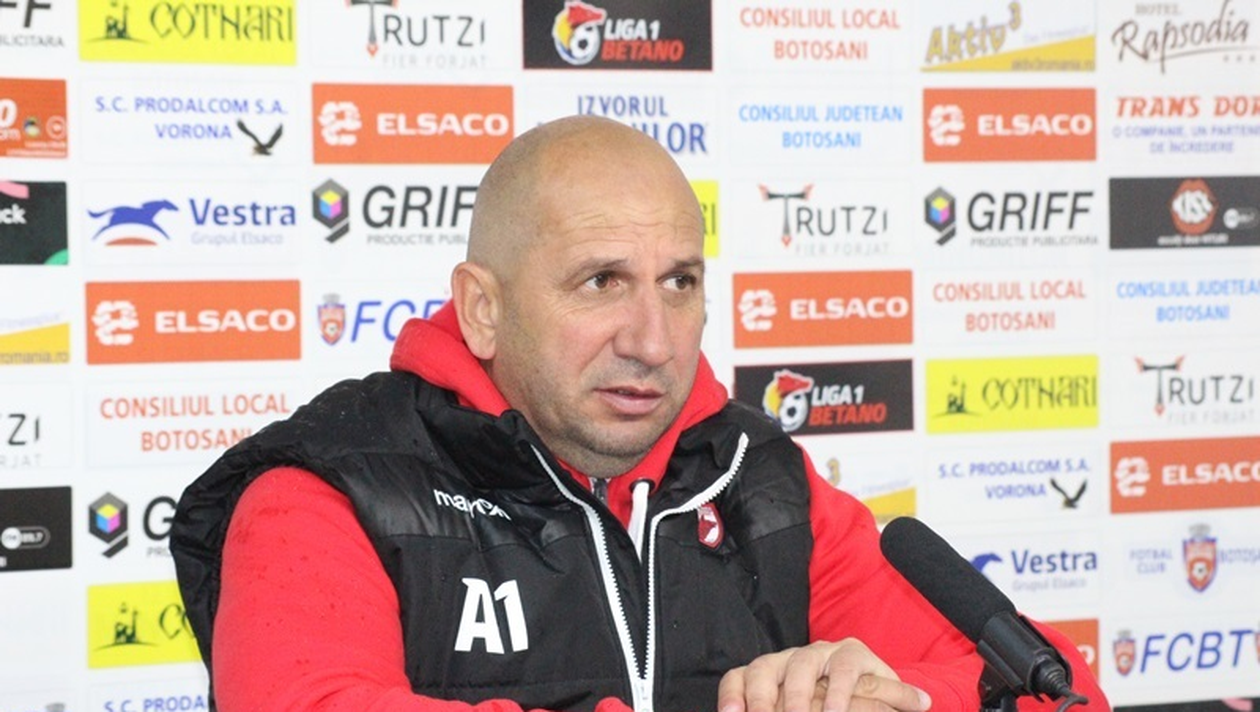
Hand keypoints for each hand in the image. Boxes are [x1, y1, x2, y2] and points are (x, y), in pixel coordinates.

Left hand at [717, 639, 931, 711]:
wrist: (886, 701)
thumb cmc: (829, 710)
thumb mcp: (804, 711)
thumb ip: (779, 711)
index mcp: (772, 674)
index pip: (740, 677)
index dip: (732, 693)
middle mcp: (791, 659)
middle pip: (764, 668)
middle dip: (759, 696)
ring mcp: (822, 652)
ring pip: (801, 664)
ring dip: (797, 695)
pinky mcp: (854, 654)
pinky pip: (842, 669)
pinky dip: (837, 692)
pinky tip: (834, 711)